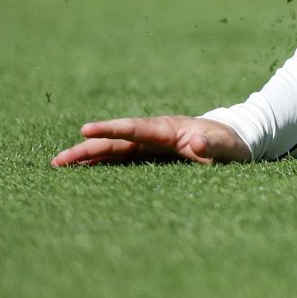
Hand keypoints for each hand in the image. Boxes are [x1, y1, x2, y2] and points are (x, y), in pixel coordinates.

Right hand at [51, 116, 251, 167]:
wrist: (238, 140)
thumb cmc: (233, 145)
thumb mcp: (227, 148)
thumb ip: (212, 146)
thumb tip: (194, 141)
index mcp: (170, 130)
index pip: (135, 129)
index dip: (111, 129)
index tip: (85, 130)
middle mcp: (156, 134)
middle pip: (118, 140)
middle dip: (88, 148)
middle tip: (58, 160)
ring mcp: (153, 142)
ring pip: (116, 147)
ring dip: (90, 155)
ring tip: (61, 164)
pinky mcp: (153, 152)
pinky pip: (124, 156)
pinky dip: (104, 160)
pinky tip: (85, 168)